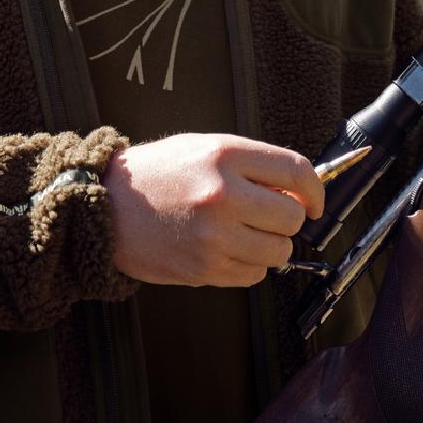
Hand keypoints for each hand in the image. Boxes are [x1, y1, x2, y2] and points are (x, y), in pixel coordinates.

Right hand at [103, 132, 324, 286]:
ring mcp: (213, 236)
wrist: (107, 207)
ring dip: (271, 245)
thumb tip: (299, 190)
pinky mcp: (204, 269)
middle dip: (288, 219)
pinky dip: (249, 265)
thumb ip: (252, 164)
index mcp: (225, 156)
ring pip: (278, 252)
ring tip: (245, 232)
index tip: (313, 202)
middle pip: (291, 217)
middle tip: (268, 215)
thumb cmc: (160, 173)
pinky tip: (227, 248)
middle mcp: (223, 195)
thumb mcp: (205, 147)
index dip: (315, 190)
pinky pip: (253, 275)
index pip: (295, 171)